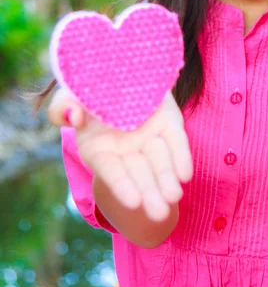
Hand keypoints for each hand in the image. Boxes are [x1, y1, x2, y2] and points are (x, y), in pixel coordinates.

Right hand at [48, 87, 192, 221]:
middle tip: (160, 213)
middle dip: (149, 191)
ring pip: (159, 160)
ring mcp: (148, 136)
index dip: (121, 185)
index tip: (134, 202)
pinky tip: (185, 174)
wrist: (121, 73)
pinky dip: (181, 157)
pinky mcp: (168, 123)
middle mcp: (125, 148)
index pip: (110, 170)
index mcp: (98, 148)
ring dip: (166, 178)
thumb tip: (73, 115)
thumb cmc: (88, 89)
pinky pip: (176, 141)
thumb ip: (62, 106)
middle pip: (139, 172)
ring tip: (174, 196)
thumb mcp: (70, 94)